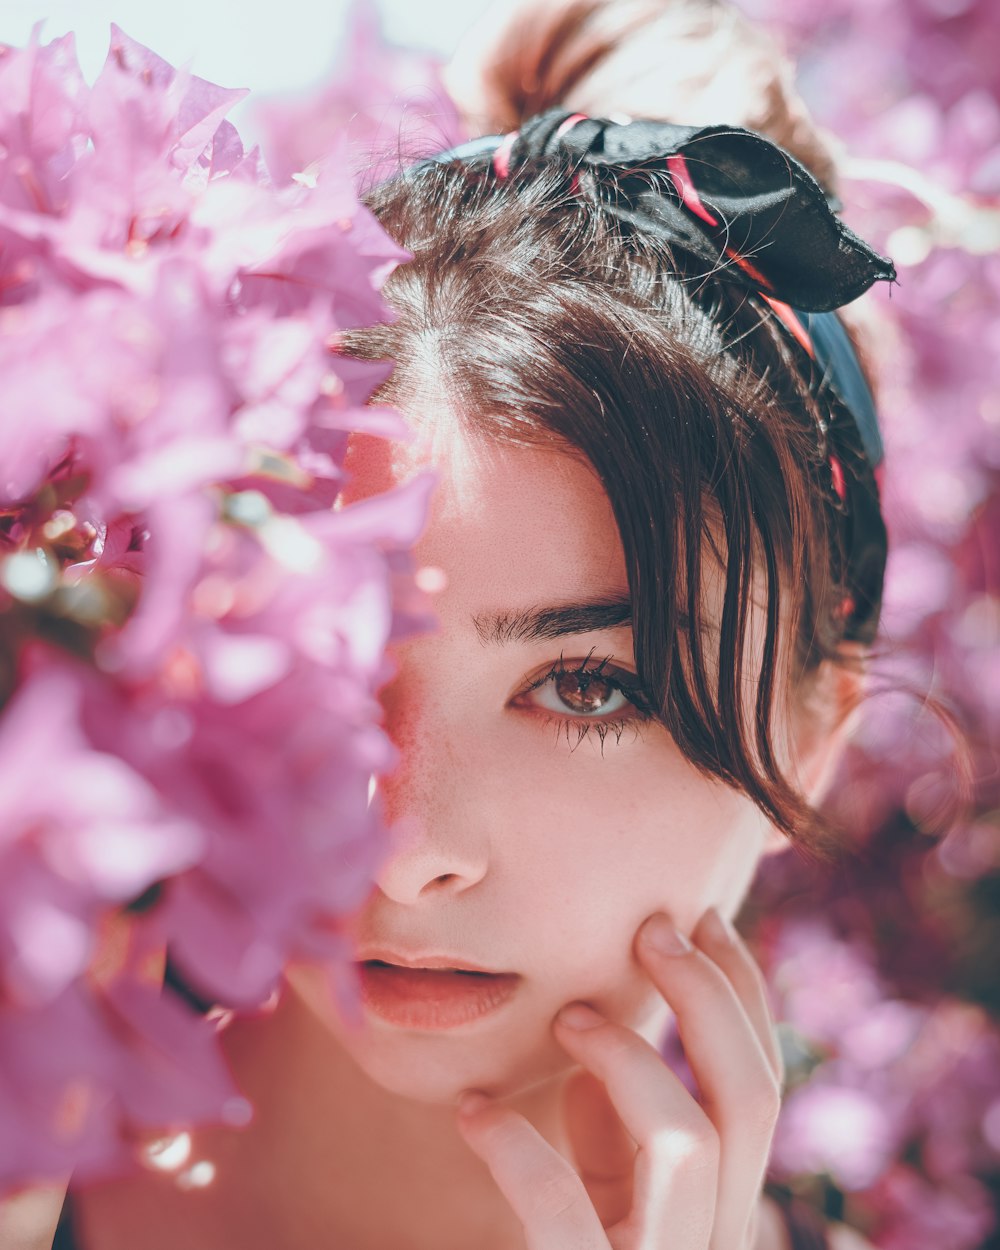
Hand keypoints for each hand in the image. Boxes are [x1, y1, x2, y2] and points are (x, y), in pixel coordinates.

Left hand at [455, 907, 783, 1249]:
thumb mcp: (605, 1176)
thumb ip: (618, 1109)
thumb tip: (602, 1008)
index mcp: (722, 1199)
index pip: (761, 1083)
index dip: (743, 992)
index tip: (703, 914)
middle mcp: (714, 1238)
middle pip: (749, 1097)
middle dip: (707, 996)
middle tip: (650, 928)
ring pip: (689, 1139)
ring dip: (630, 1055)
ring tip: (566, 1018)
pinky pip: (562, 1213)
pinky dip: (517, 1148)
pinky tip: (471, 1113)